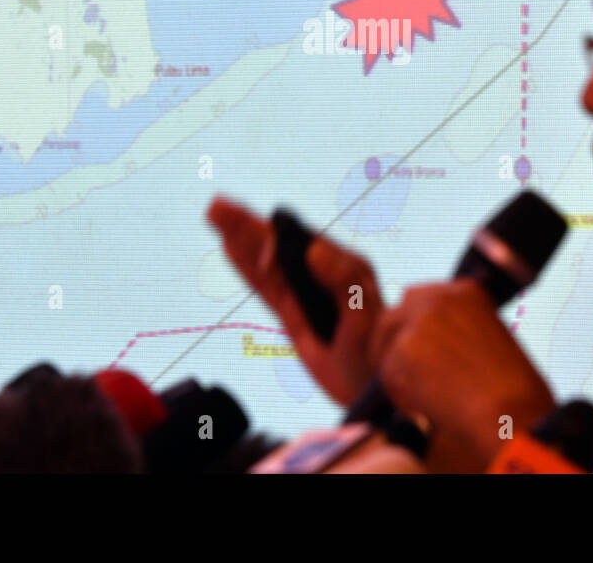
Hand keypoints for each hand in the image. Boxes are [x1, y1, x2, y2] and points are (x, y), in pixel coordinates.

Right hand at [206, 196, 384, 406]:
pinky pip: (264, 286)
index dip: (278, 237)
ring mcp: (302, 292)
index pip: (304, 243)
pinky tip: (230, 248)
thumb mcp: (365, 315)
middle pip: (277, 245)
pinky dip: (246, 268)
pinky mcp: (290, 313)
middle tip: (218, 205)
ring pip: (265, 262)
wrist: (371, 385)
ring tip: (216, 216)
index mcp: (343, 267)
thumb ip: (344, 281)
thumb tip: (314, 249)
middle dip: (248, 225)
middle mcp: (320, 274)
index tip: (260, 240)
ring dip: (241, 239)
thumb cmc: (376, 351)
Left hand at [372, 280, 555, 471]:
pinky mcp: (404, 348)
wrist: (511, 411)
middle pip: (395, 315)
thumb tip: (425, 348)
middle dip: (392, 344)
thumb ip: (456, 332)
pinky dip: (399, 396)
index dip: (413, 327)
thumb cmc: (511, 391)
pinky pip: (387, 375)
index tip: (415, 351)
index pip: (420, 299)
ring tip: (421, 400)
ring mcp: (419, 320)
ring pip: (388, 348)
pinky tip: (423, 409)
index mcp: (466, 291)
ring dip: (397, 374)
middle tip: (395, 373)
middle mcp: (440, 297)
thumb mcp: (488, 341)